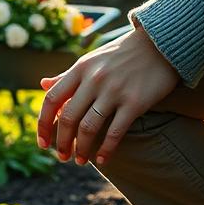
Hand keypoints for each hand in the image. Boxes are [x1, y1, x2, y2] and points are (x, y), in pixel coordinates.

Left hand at [36, 26, 178, 165]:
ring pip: (88, 127)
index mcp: (79, 69)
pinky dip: (106, 148)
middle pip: (68, 118)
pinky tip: (103, 159)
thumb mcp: (91, 60)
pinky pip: (115, 131)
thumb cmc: (121, 54)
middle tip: (62, 157)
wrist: (161, 44)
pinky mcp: (135, 102)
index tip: (42, 142)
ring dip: (82, 149)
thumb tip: (43, 85)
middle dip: (62, 142)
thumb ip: (68, 75)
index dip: (43, 124)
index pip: (51, 100)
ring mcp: (114, 91)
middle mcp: (93, 80)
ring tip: (80, 160)